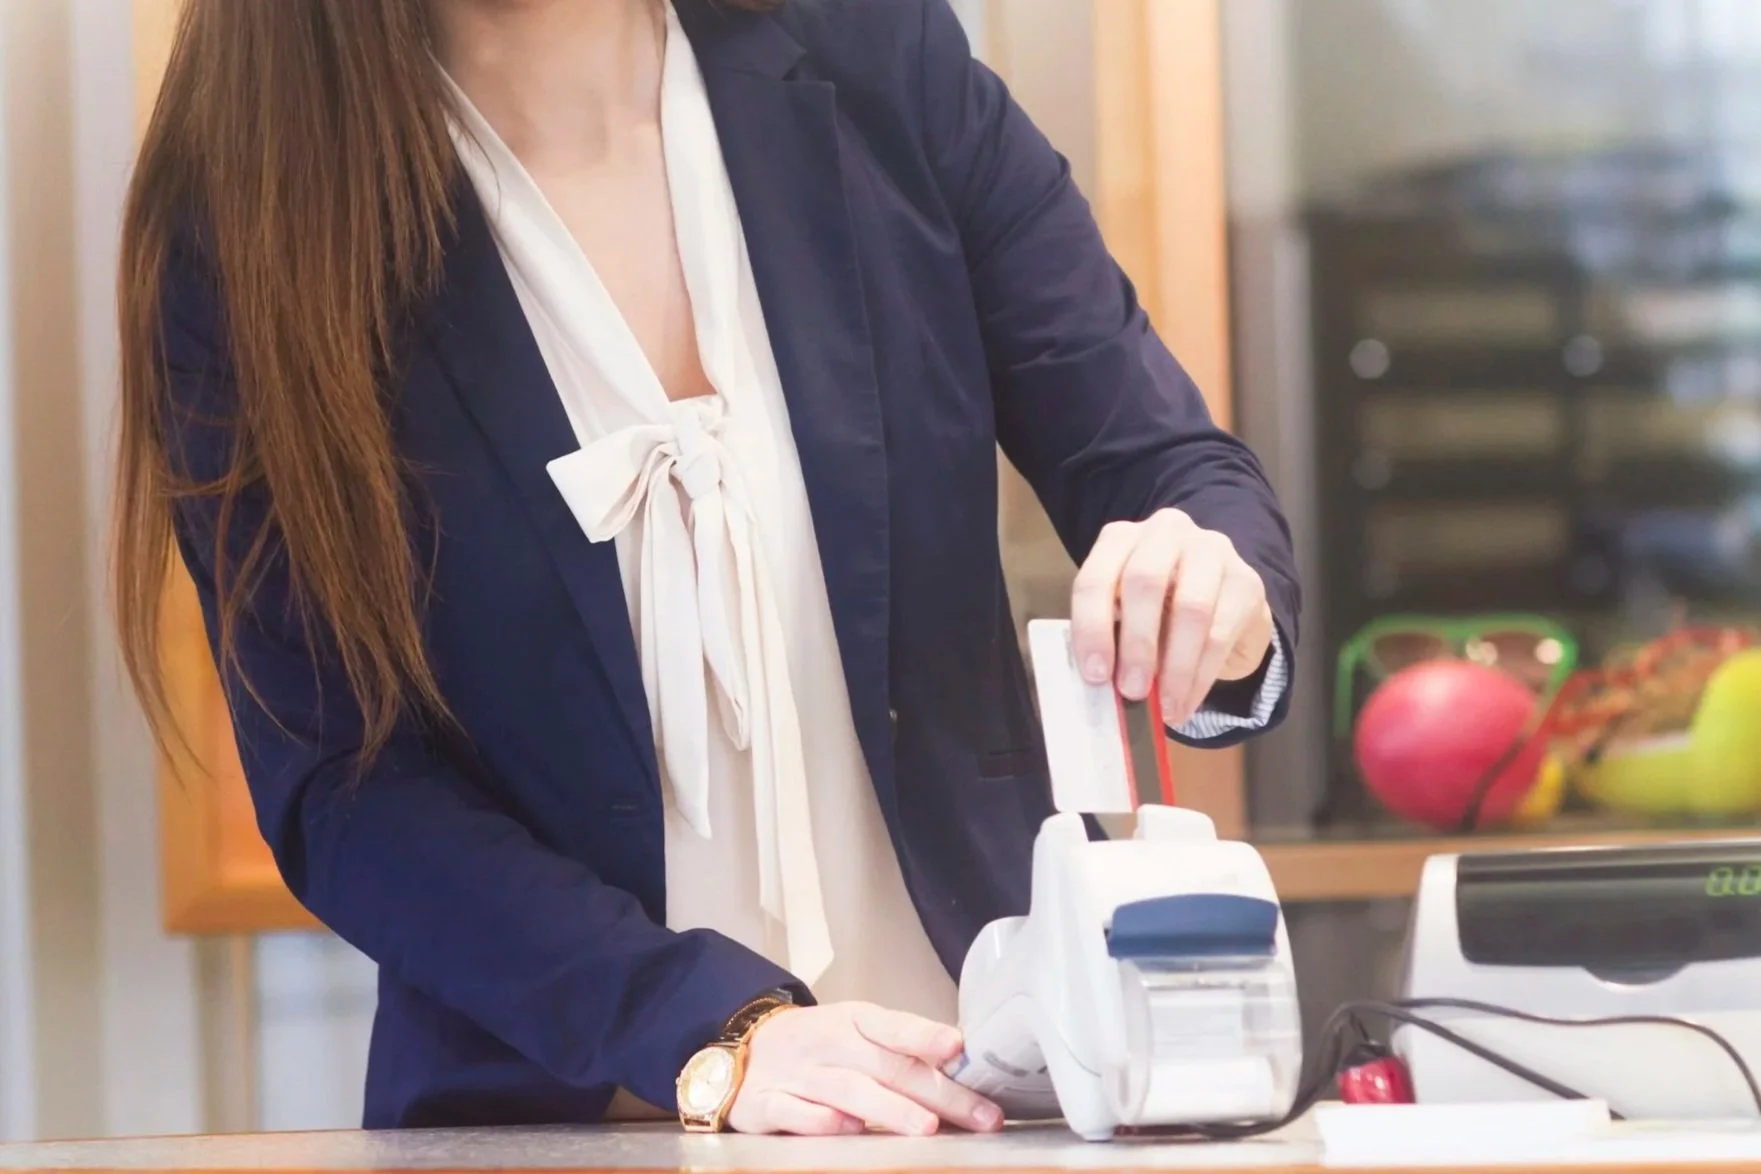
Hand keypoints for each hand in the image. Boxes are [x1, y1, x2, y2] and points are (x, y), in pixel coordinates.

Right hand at [725, 1002, 1002, 1136]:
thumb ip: (901, 1053)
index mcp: (855, 1021)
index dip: (926, 1036)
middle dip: (937, 1093)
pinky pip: (795, 1113)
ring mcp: (796, 1073)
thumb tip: (962, 1072)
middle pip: (887, 1066)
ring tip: (926, 1127)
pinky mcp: (766, 1104)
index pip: (895, 1026)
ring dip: (889, 1108)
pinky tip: (852, 1131)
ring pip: (847, 1089)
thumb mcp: (856, 1035)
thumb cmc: (818, 1048)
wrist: (742, 1052)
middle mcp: (828, 1043)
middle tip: (978, 1115)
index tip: (959, 1047)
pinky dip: (823, 1121)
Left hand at [1070, 509, 1272, 727]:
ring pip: (1192, 608)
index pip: (1096, 579)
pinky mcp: (1246, 580)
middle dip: (1137, 643)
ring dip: (1175, 667)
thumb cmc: (1157, 612)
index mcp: (1120, 539)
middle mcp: (1164, 533)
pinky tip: (1188, 702)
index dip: (1092, 628)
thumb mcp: (1124, 617)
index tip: (1096, 675)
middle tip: (1132, 691)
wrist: (1219, 602)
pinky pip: (1222, 632)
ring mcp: (1210, 550)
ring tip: (1165, 707)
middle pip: (1146, 581)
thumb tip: (1104, 688)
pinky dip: (1201, 675)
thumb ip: (1112, 640)